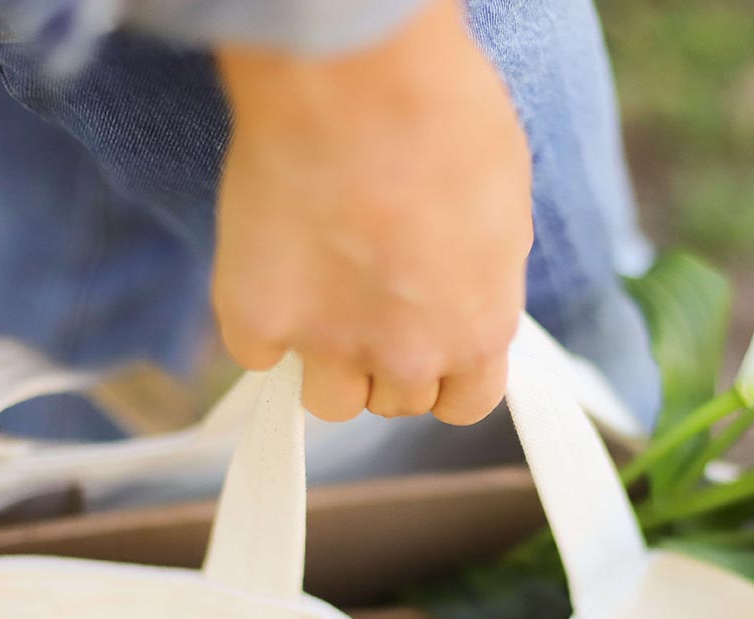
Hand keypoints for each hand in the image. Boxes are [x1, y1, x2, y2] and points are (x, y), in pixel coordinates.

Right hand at [211, 0, 532, 423]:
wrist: (359, 80)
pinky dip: (257, 320)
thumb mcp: (500, 205)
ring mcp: (330, 344)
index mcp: (478, 327)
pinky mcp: (259, 322)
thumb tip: (460, 280)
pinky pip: (253, 354)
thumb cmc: (444, 116)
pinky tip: (269, 264)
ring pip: (325, 399)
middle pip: (391, 401)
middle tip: (364, 293)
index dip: (443, 376)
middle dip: (381, 358)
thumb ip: (478, 269)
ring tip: (315, 290)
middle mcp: (409, 354)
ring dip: (321, 360)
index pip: (465, 403)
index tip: (426, 345)